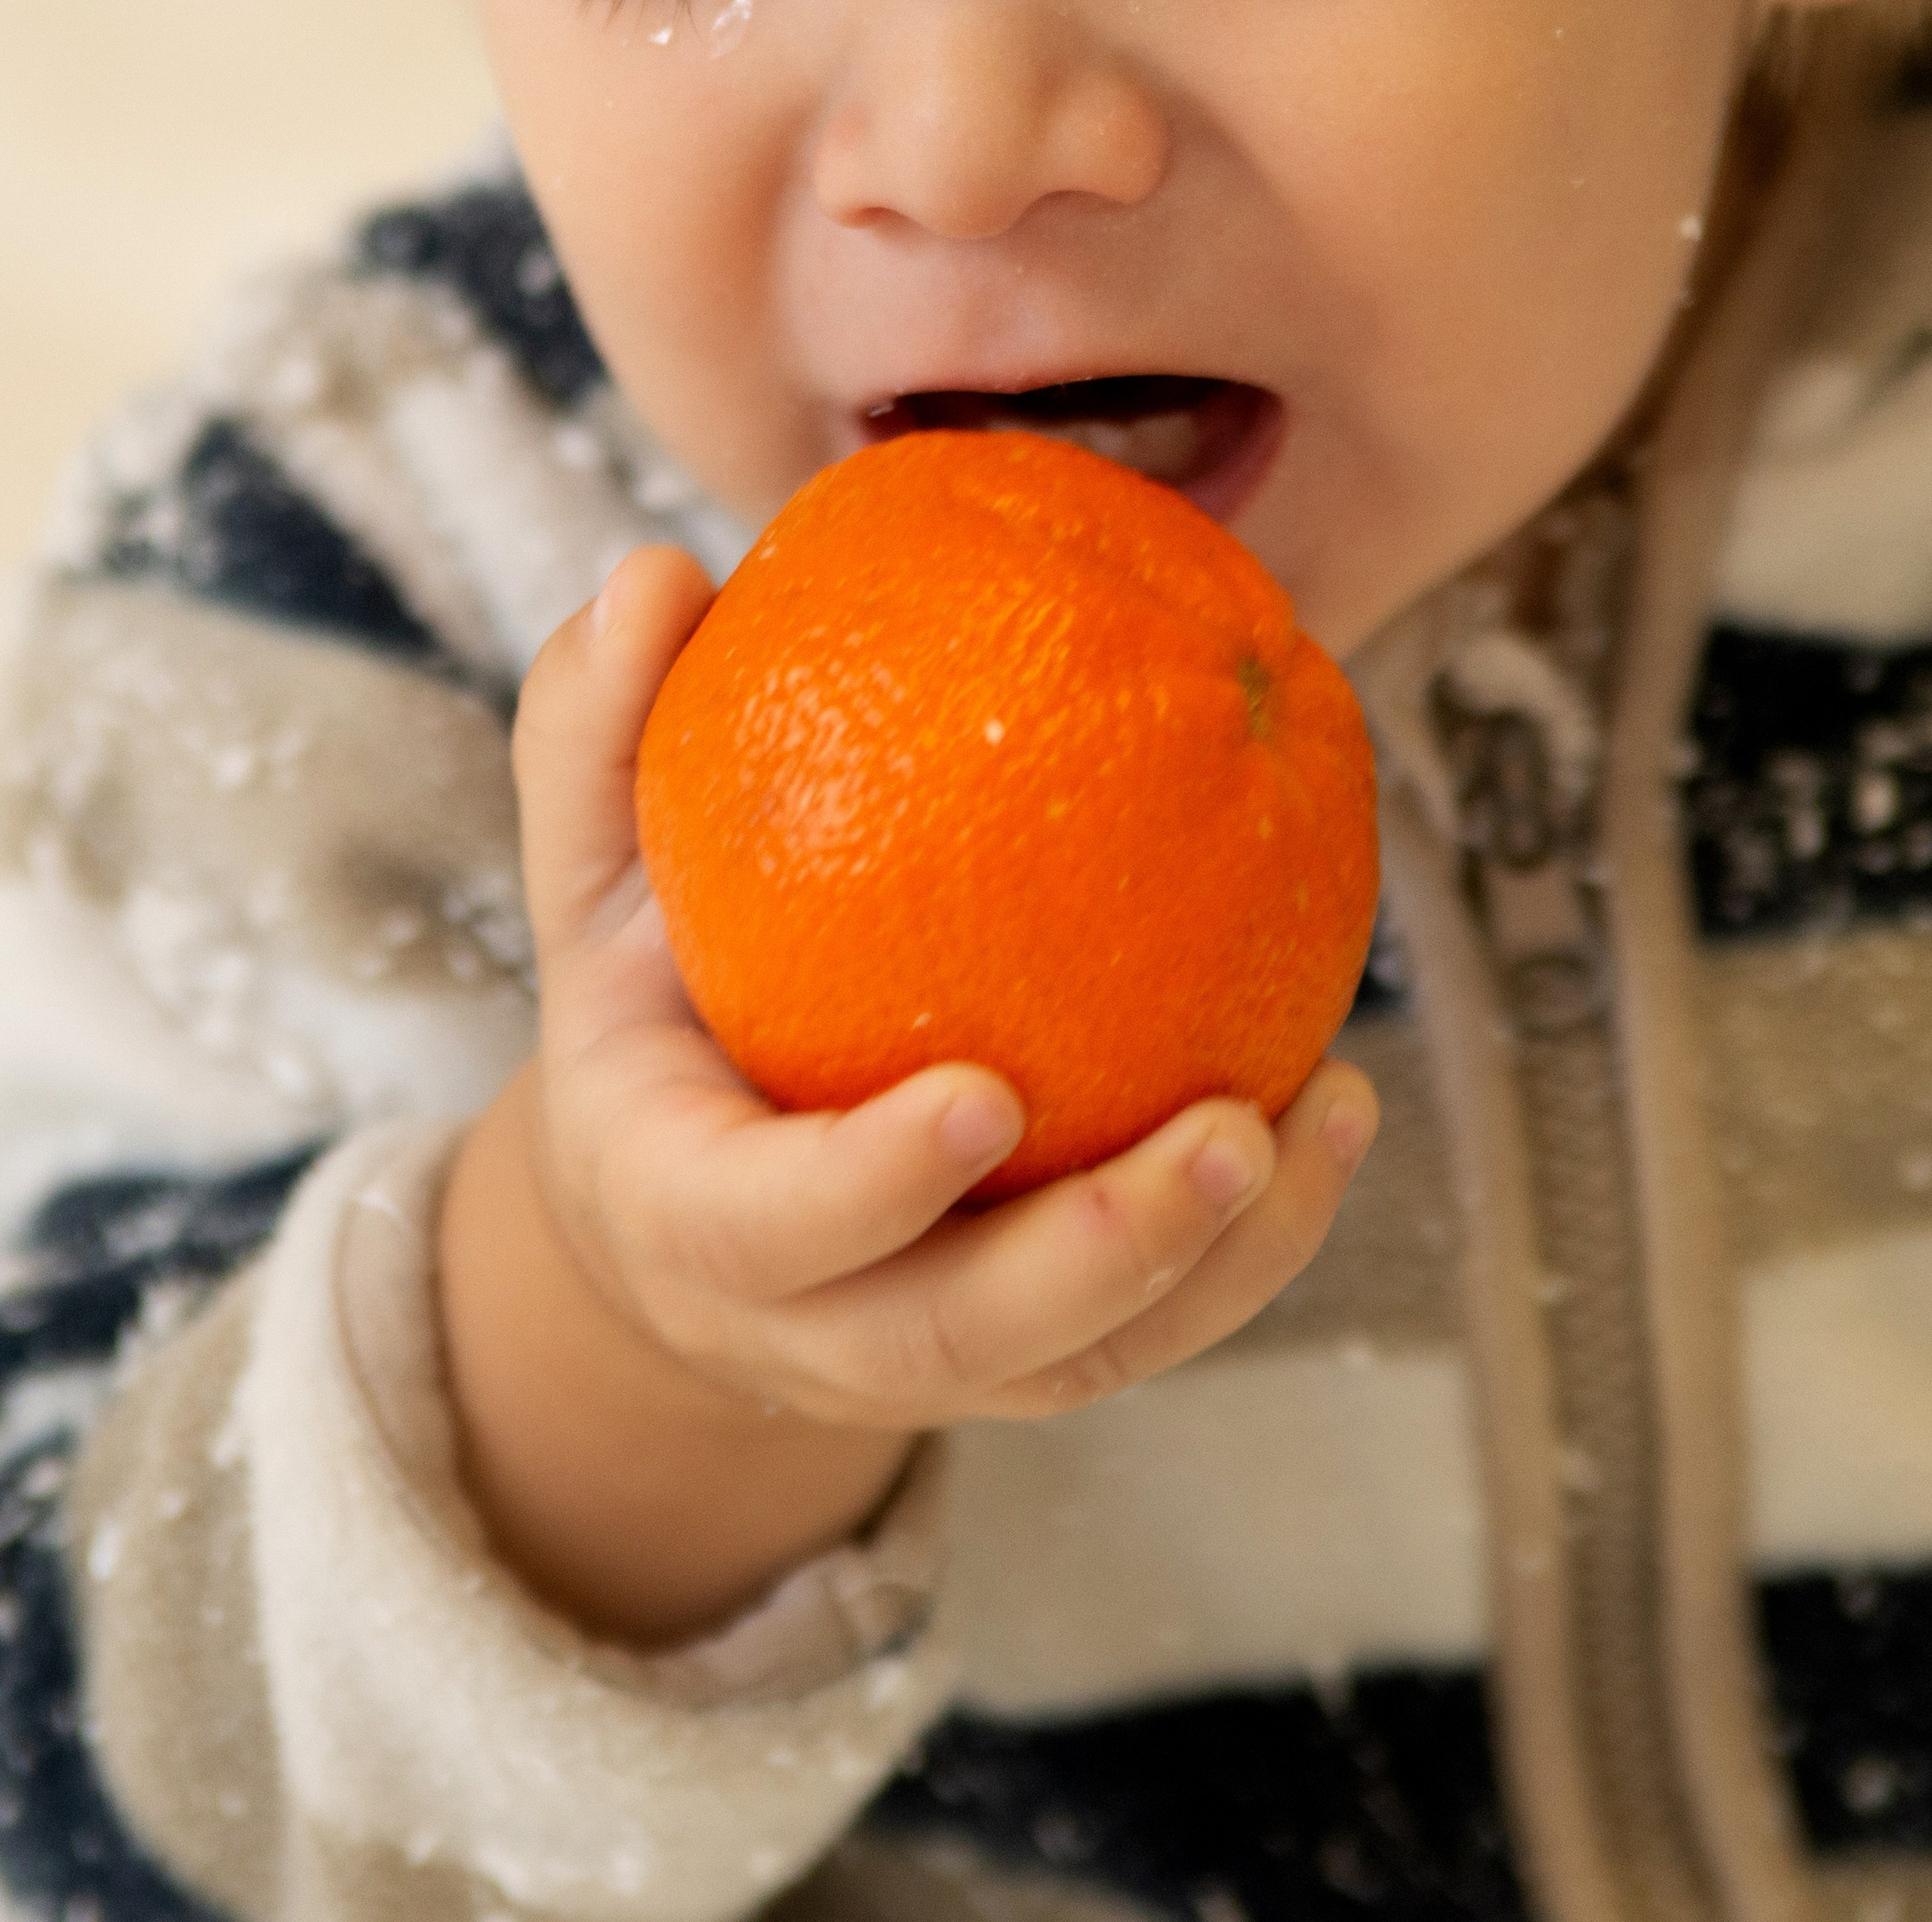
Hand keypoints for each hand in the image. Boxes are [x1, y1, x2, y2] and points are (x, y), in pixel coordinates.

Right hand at [439, 544, 1377, 1639]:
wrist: (675, 1208)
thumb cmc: (642, 997)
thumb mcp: (592, 871)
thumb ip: (597, 727)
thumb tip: (654, 572)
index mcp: (681, 1214)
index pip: (766, 1229)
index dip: (869, 1186)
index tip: (982, 1096)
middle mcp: (808, 1326)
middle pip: (955, 1343)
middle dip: (1101, 1255)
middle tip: (1229, 1135)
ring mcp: (934, 1357)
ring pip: (1087, 1359)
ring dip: (1224, 1260)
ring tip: (1331, 1112)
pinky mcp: (1037, 1354)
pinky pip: (1163, 1323)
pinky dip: (1261, 1242)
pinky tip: (1339, 1101)